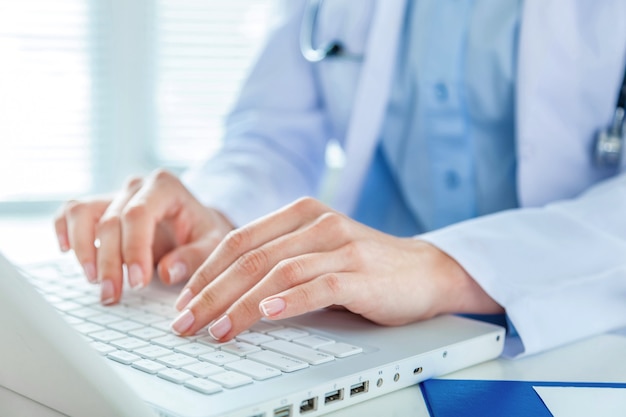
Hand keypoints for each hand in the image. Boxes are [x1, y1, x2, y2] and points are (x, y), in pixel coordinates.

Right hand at [54, 169, 233, 304]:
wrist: (197, 224)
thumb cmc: (205, 233)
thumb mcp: (213, 244)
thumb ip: (195, 257)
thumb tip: (167, 272)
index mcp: (165, 187)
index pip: (139, 214)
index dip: (133, 249)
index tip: (137, 282)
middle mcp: (137, 187)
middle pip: (111, 220)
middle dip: (109, 262)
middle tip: (113, 294)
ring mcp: (116, 195)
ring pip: (83, 213)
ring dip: (83, 249)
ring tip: (94, 280)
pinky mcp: (101, 207)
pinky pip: (72, 212)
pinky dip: (64, 230)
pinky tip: (66, 252)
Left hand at [170, 197, 502, 338]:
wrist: (424, 271)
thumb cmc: (364, 266)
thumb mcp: (316, 253)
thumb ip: (278, 259)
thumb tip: (224, 290)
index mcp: (300, 213)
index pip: (239, 240)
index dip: (205, 271)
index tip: (183, 302)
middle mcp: (318, 223)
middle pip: (251, 257)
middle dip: (211, 293)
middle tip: (185, 322)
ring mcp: (341, 245)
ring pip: (278, 272)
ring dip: (241, 304)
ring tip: (216, 329)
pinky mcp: (361, 272)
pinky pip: (318, 285)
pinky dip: (289, 301)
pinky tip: (265, 314)